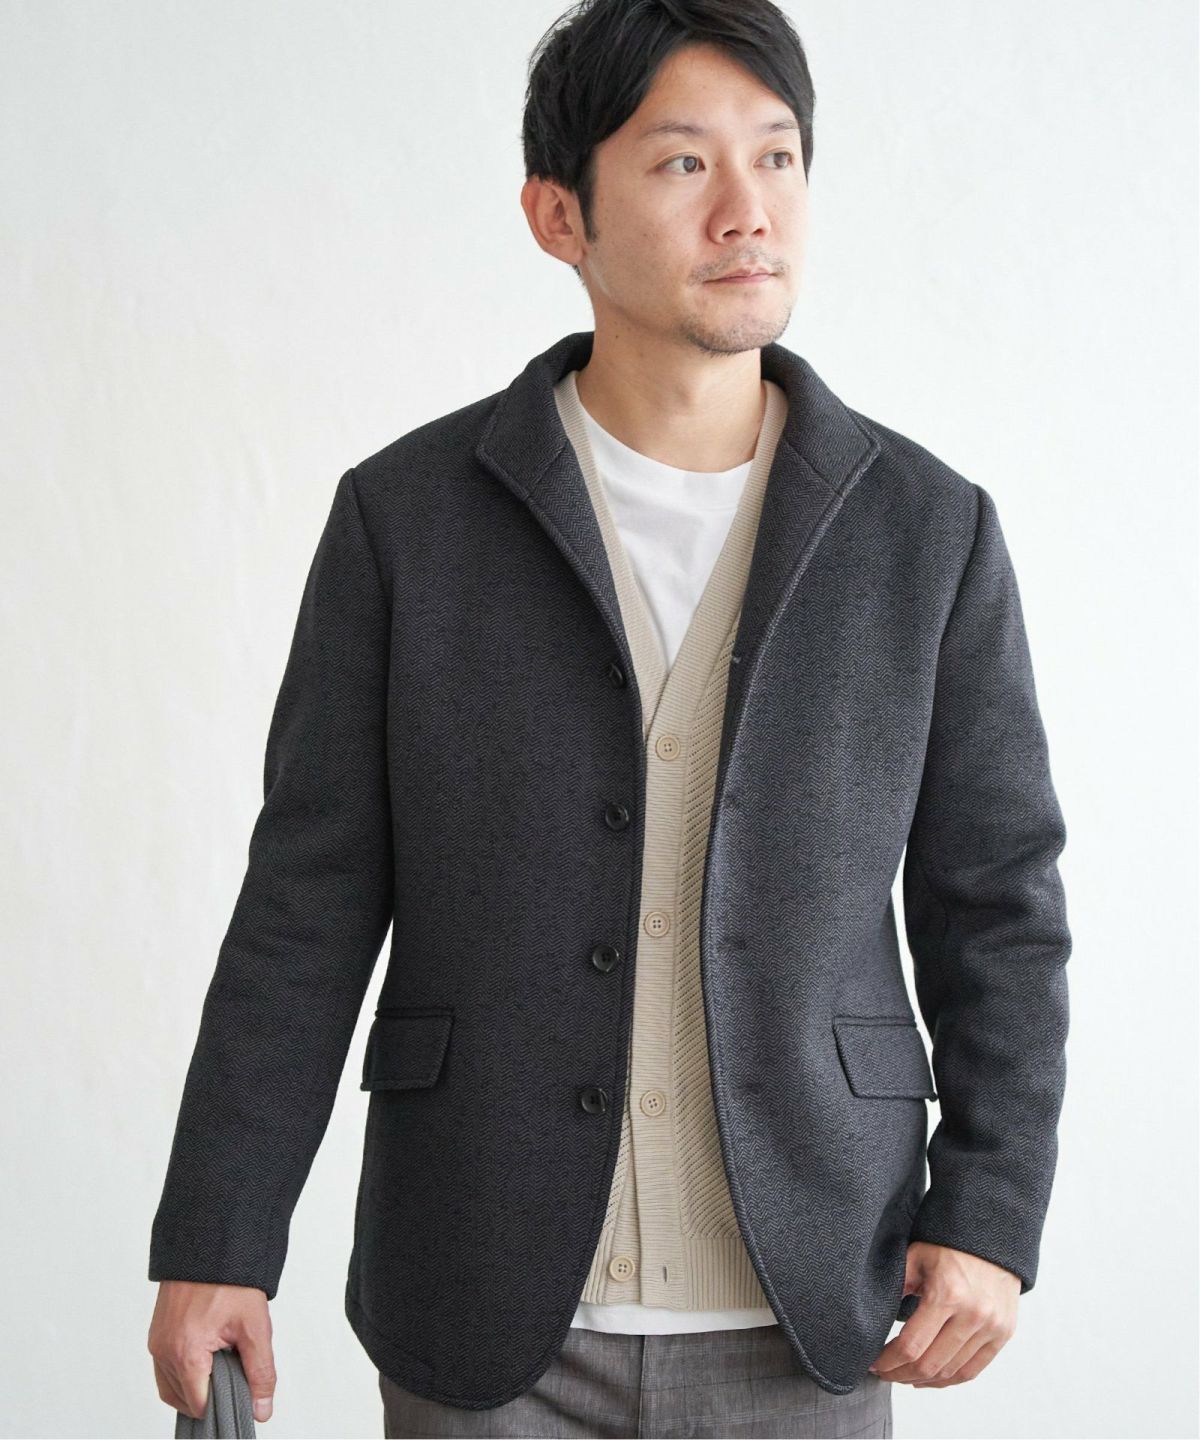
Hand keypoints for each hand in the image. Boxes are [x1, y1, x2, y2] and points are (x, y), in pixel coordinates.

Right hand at [147, 1280, 276, 1421]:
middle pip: (184, 1400)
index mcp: (185, 1352)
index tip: (239, 1393)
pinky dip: (184, 1373)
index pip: (200, 1405)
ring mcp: (156, 1343)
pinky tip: (206, 1358)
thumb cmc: (231, 1279)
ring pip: (172, 1388)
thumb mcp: (255, 1327)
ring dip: (196, 1386)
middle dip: (209, 1395)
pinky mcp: (156, 1334)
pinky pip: (165, 1369)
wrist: (212, 1243)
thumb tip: (261, 1409)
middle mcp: (163, 1351)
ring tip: (221, 1364)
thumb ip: (260, 1372)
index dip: (222, 1404)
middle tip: (233, 1374)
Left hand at [867, 1241, 1019, 1386]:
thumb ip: (897, 1286)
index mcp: (947, 1294)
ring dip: (924, 1381)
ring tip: (904, 1376)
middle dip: (902, 1375)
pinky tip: (931, 1378)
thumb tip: (874, 1316)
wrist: (993, 1234)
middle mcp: (973, 1315)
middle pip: (930, 1365)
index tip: (875, 1364)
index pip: (911, 1346)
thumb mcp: (916, 1257)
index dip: (889, 1362)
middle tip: (886, 1373)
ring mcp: (991, 1327)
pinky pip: (973, 1369)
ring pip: (951, 1372)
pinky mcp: (1003, 1333)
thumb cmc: (950, 1243)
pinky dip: (949, 1379)